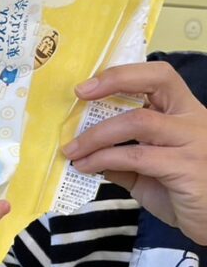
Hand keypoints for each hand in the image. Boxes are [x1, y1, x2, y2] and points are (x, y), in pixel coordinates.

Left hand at [62, 61, 206, 243]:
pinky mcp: (187, 168)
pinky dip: (104, 159)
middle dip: (113, 84)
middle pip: (154, 85)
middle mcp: (193, 120)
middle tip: (77, 98)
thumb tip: (82, 149)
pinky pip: (137, 157)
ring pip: (139, 122)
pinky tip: (87, 168)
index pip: (159, 75)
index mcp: (184, 112)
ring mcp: (194, 142)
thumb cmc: (180, 191)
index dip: (123, 74)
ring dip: (97, 135)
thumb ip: (120, 156)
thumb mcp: (145, 170)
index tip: (86, 86)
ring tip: (72, 150)